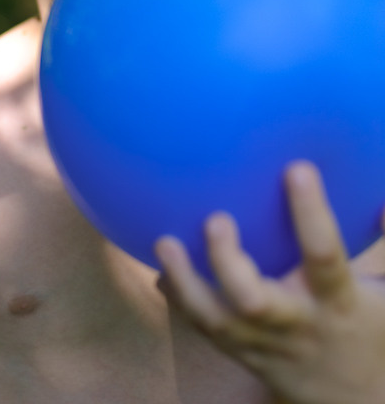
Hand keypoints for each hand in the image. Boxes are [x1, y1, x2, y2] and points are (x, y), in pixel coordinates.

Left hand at [155, 161, 384, 403]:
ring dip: (187, 283)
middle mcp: (298, 326)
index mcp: (339, 304)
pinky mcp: (245, 357)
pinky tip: (163, 273)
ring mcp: (266, 347)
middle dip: (229, 262)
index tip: (296, 168)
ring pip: (218, 322)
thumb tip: (383, 201)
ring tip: (164, 242)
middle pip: (254, 302)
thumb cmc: (373, 333)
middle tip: (215, 218)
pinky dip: (182, 301)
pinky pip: (208, 332)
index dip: (311, 214)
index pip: (325, 257)